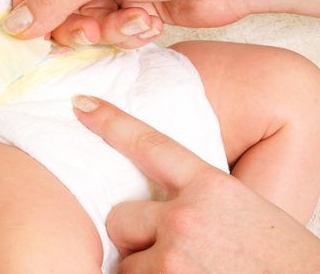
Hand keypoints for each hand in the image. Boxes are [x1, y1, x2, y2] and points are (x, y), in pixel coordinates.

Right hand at [5, 0, 319, 46]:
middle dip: (76, 25)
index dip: (28, 3)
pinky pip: (113, 35)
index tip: (26, 32)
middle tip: (94, 31)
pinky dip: (129, 35)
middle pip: (59, 6)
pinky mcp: (134, 13)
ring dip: (108, 32)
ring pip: (86, 26)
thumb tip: (16, 24)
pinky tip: (150, 23)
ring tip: (137, 20)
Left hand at [71, 95, 319, 272]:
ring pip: (125, 258)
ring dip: (144, 268)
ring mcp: (175, 255)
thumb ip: (200, 200)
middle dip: (134, 235)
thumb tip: (160, 205)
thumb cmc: (281, 257)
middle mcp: (188, 216)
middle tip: (169, 250)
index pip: (150, 144)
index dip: (111, 121)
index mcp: (212, 186)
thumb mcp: (246, 211)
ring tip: (186, 271)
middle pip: (120, 217)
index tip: (82, 105)